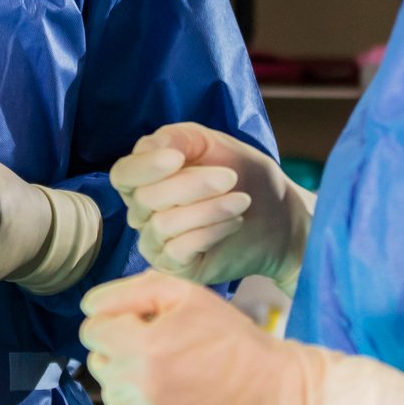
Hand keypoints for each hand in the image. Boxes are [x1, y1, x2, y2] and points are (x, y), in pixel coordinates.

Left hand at [79, 271, 298, 404]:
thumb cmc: (226, 335)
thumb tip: (88, 309)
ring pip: (110, 392)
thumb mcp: (182, 293)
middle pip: (98, 362)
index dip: (119, 323)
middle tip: (162, 351)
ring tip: (170, 375)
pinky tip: (174, 399)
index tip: (148, 326)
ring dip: (130, 381)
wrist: (270, 389)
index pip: (91, 330)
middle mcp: (137, 388)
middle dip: (122, 352)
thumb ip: (126, 292)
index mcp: (140, 347)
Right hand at [110, 123, 311, 289]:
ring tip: (241, 201)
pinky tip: (235, 222)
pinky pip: (179, 249)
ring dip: (208, 209)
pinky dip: (210, 232)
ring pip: (163, 224)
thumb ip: (177, 138)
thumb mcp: (212, 143)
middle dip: (191, 184)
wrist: (279, 216)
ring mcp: (157, 241)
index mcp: (145, 178)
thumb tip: (149, 148)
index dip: (145, 166)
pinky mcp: (177, 266)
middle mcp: (143, 211)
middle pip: (145, 198)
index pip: (123, 175)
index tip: (177, 157)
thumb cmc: (243, 174)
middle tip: (230, 177)